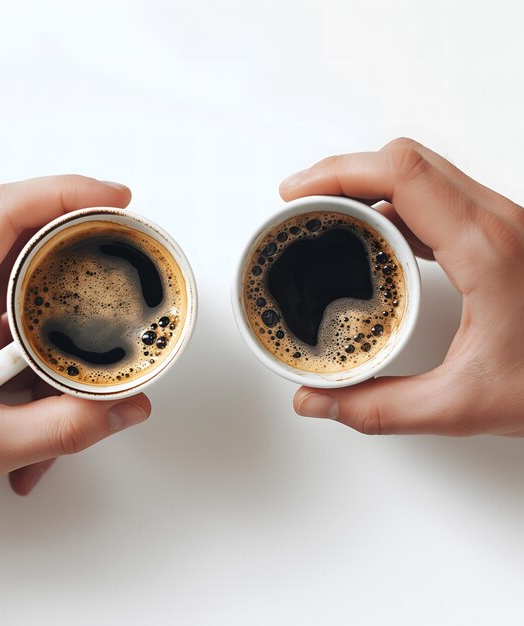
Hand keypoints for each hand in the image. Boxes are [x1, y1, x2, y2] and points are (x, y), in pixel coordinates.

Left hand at [0, 175, 150, 511]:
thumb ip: (58, 429)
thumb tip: (124, 407)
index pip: (5, 214)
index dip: (65, 193)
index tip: (115, 199)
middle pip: (25, 236)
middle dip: (81, 239)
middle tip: (126, 248)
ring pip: (29, 286)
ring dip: (70, 313)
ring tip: (102, 342)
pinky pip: (22, 327)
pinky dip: (51, 357)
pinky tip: (56, 402)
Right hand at [280, 138, 523, 435]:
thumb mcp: (464, 404)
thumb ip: (380, 407)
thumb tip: (314, 402)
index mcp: (486, 249)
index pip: (401, 175)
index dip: (338, 173)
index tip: (294, 195)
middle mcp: (496, 220)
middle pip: (405, 161)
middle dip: (341, 174)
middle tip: (300, 206)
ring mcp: (500, 222)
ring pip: (419, 174)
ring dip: (366, 187)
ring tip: (325, 219)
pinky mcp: (498, 233)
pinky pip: (433, 199)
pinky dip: (391, 206)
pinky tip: (371, 238)